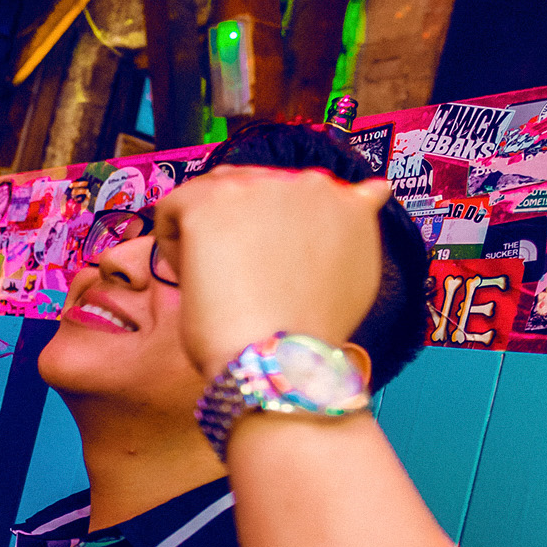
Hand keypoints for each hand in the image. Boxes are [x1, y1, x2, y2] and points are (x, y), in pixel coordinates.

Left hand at [152, 165, 393, 376]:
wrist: (281, 365)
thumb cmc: (310, 335)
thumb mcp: (355, 274)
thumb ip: (356, 230)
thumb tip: (375, 190)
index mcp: (345, 200)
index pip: (287, 191)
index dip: (265, 233)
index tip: (267, 271)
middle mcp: (306, 182)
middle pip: (245, 188)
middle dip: (235, 229)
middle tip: (242, 283)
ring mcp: (258, 186)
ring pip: (208, 196)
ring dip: (205, 234)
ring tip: (222, 285)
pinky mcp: (209, 203)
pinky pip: (171, 211)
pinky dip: (173, 246)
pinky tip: (196, 281)